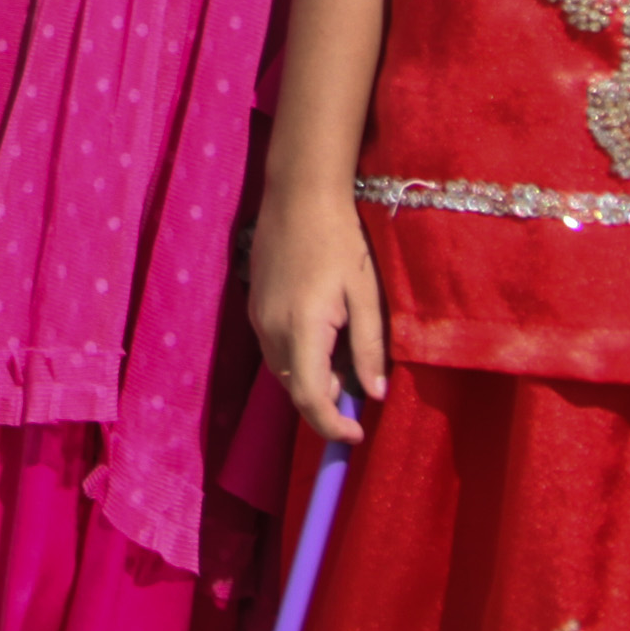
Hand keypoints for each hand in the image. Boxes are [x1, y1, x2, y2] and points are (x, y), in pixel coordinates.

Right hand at [247, 179, 386, 442]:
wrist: (298, 194)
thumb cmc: (341, 240)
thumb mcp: (366, 294)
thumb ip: (369, 347)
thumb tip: (374, 394)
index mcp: (302, 328)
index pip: (310, 397)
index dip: (331, 425)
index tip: (356, 435)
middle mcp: (271, 328)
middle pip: (293, 388)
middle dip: (325, 403)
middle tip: (358, 391)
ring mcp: (258, 317)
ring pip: (282, 370)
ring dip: (311, 380)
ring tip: (343, 362)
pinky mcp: (255, 305)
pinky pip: (274, 349)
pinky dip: (298, 359)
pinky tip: (322, 338)